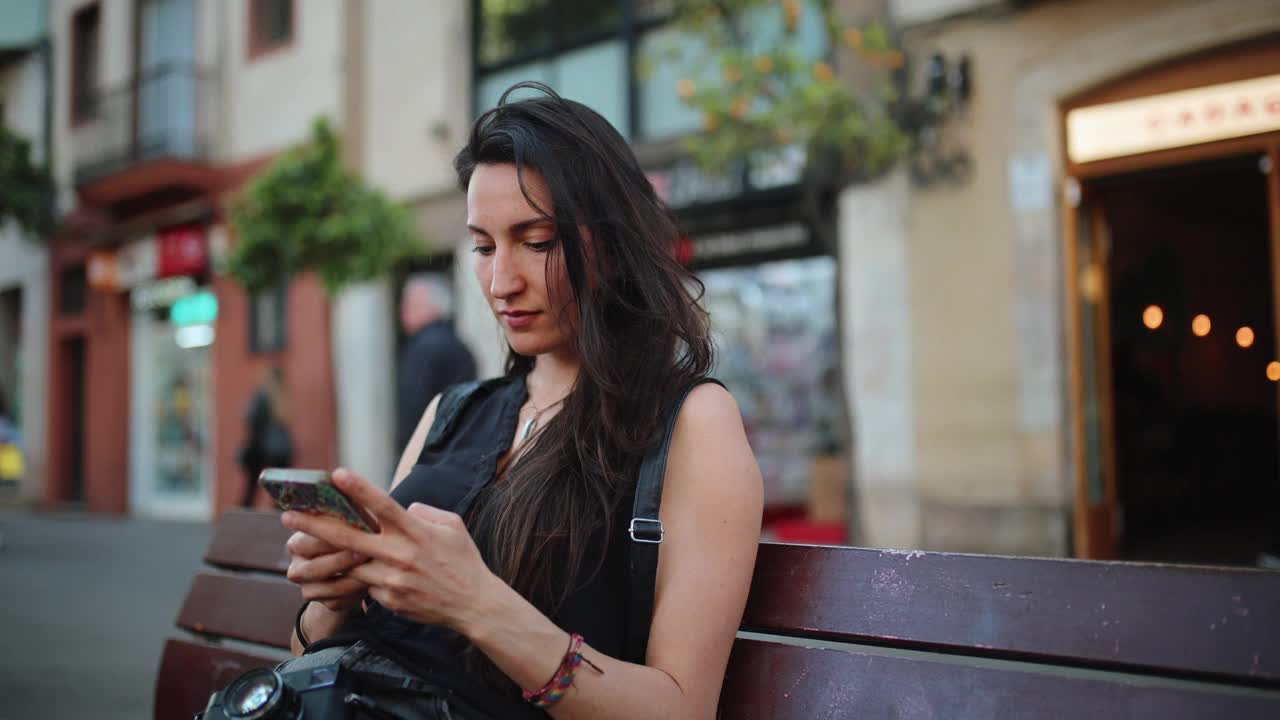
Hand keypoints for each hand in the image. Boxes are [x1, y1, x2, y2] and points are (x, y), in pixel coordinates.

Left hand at [280, 468, 498, 631]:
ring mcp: (391, 580)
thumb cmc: (463, 560)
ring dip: (334, 556)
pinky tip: (373, 576)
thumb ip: (424, 512)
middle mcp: (399, 554)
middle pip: (348, 537)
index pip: (382, 505)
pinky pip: (367, 585)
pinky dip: (367, 578)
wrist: (473, 604)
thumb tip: (402, 509)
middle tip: (287, 516)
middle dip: (314, 526)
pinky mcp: (388, 600)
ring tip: (308, 549)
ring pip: (352, 564)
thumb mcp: (451, 525)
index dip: (358, 488)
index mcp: (415, 531)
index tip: (335, 474)